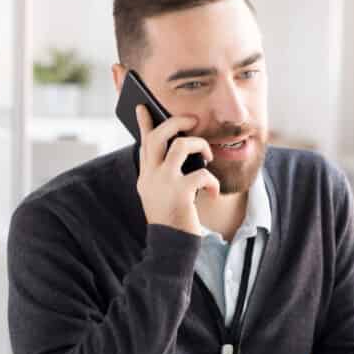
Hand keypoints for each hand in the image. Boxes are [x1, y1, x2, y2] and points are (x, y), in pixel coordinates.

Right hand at [135, 105, 219, 235]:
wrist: (170, 247)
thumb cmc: (172, 219)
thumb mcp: (162, 195)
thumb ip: (165, 174)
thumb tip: (180, 149)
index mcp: (146, 176)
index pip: (143, 143)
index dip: (144, 123)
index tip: (142, 106)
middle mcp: (151, 176)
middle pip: (159, 135)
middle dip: (177, 122)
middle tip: (193, 120)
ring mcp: (164, 183)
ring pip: (181, 146)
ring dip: (200, 145)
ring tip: (208, 156)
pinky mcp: (180, 193)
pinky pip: (202, 174)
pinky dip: (211, 181)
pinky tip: (212, 192)